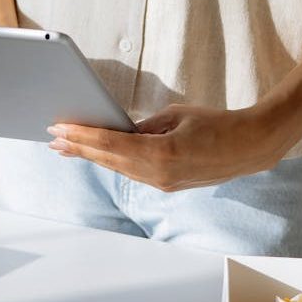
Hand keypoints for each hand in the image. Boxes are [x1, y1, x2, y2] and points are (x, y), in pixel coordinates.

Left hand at [46, 104, 284, 191]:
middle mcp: (157, 174)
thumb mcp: (175, 115)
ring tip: (68, 147)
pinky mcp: (168, 186)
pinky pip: (133, 173)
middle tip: (53, 139)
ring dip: (93, 157)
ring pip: (118, 168)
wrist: (249, 147)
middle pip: (107, 160)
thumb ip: (143, 126)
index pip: (109, 144)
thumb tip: (118, 132)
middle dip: (78, 149)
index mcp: (159, 153)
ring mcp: (162, 184)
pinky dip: (114, 162)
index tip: (58, 128)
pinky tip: (100, 155)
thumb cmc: (216, 123)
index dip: (80, 136)